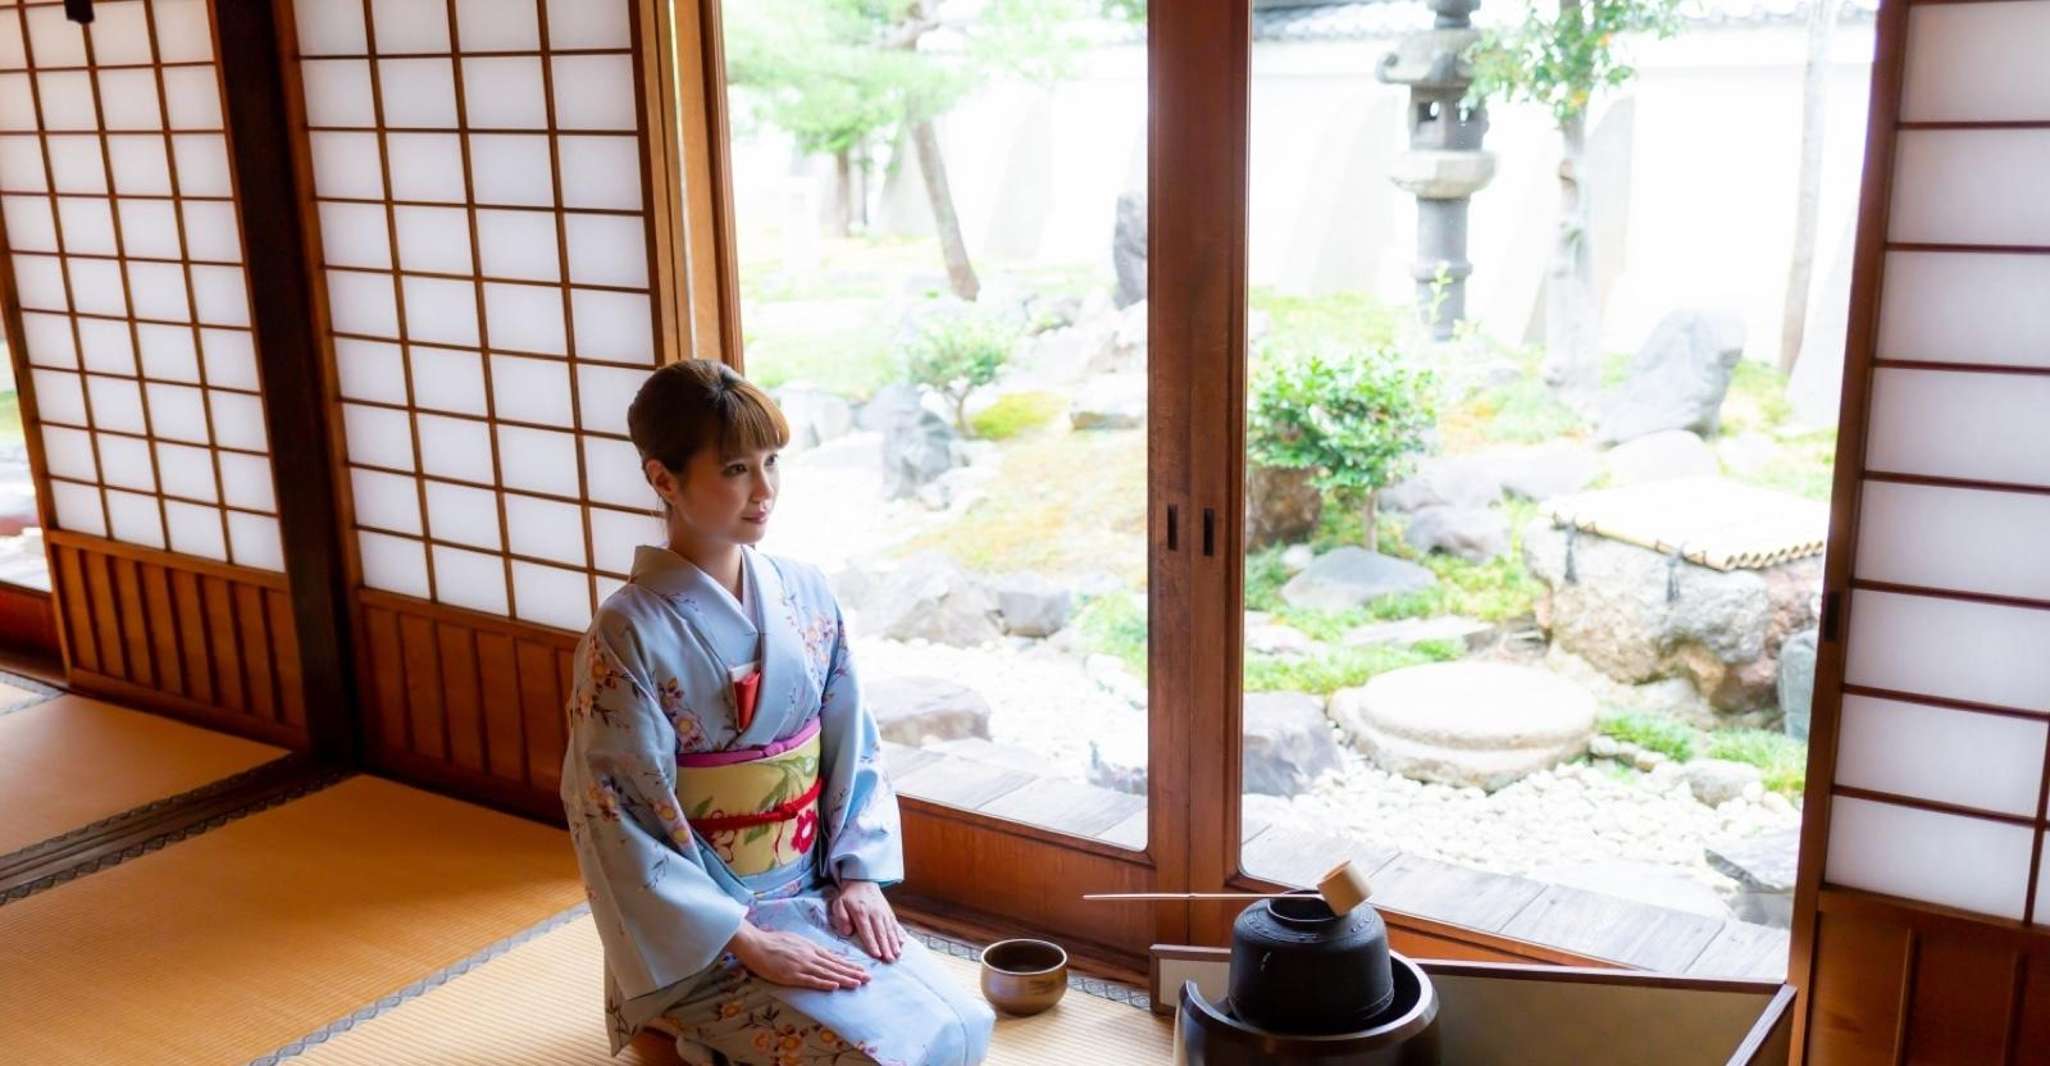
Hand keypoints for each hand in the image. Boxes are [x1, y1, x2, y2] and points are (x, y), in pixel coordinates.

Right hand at [727, 922, 869, 990]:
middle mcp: (810, 956)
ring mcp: (802, 965)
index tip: (861, 970)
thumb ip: (808, 947)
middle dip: (852, 973)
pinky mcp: (792, 975)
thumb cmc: (773, 941)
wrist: (756, 943)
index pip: (834, 958)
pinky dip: (824, 983)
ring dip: (843, 979)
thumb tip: (820, 953)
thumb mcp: (796, 940)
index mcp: (811, 948)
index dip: (849, 965)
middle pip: (835, 966)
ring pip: (827, 973)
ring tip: (858, 983)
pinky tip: (835, 986)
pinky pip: (811, 980)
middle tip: (868, 979)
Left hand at [831, 880, 904, 962]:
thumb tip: (847, 932)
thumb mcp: (839, 904)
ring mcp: (883, 912)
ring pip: (890, 930)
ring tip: (897, 954)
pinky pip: (895, 924)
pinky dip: (899, 933)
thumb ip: (841, 918)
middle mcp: (874, 913)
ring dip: (894, 943)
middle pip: (881, 932)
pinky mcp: (889, 912)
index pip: (867, 931)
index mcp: (861, 913)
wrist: (862, 881)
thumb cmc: (849, 897)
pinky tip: (903, 942)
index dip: (872, 944)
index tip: (877, 955)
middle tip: (890, 960)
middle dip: (886, 947)